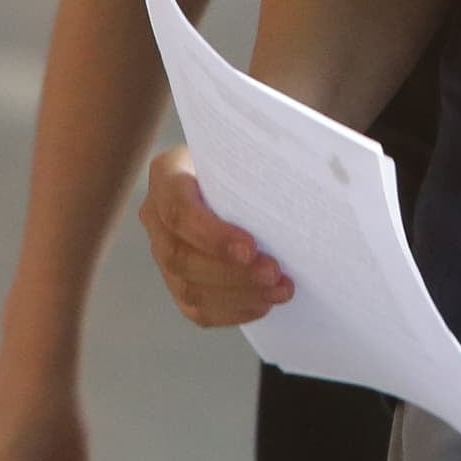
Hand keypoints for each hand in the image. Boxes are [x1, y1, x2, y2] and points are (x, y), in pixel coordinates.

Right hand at [138, 148, 293, 326]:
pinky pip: (196, 308)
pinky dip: (232, 311)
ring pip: (188, 287)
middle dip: (231, 272)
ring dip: (238, 295)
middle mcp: (156, 214)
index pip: (178, 210)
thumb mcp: (247, 149)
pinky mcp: (177, 280)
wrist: (236, 175)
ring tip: (280, 290)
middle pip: (180, 256)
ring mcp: (163, 251)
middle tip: (274, 274)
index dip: (212, 235)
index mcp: (167, 174)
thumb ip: (260, 163)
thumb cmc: (246, 157)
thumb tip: (304, 186)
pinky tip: (263, 304)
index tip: (251, 248)